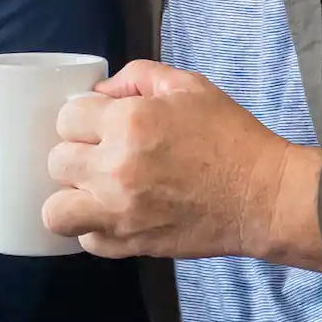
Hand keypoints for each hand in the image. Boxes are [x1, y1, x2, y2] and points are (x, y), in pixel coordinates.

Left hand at [43, 60, 321, 267]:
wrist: (264, 196)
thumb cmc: (230, 137)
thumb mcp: (189, 87)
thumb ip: (138, 76)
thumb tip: (100, 91)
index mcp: (128, 124)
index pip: (67, 117)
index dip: (82, 118)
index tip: (99, 124)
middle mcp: (116, 169)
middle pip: (56, 161)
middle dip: (75, 154)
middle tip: (100, 156)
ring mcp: (121, 212)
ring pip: (56, 210)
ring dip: (71, 198)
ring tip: (94, 191)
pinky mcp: (132, 244)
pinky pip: (87, 242)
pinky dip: (94, 229)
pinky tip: (113, 214)